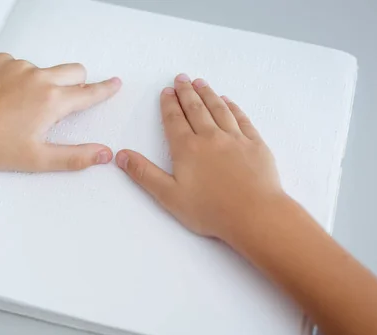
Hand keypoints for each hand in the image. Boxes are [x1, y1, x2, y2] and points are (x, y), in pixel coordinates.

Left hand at [0, 53, 121, 170]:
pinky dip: (21, 79)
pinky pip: (22, 65)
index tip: (115, 83)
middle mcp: (40, 77)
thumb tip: (104, 154)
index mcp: (53, 101)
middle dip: (76, 85)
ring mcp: (19, 66)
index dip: (105, 90)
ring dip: (45, 84)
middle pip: (74, 71)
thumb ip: (76, 157)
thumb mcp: (38, 159)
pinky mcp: (1, 61)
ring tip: (22, 109)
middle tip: (61, 107)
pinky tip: (5, 98)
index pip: (89, 93)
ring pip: (47, 70)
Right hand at [115, 73, 284, 240]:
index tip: (166, 91)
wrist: (254, 214)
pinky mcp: (256, 144)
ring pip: (219, 109)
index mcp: (187, 148)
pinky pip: (242, 119)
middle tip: (181, 78)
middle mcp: (211, 137)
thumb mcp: (169, 196)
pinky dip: (233, 107)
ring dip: (208, 94)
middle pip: (196, 109)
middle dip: (186, 92)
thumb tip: (120, 155)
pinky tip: (228, 102)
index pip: (175, 120)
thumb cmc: (210, 210)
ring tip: (201, 83)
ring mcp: (235, 138)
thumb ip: (144, 174)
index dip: (169, 104)